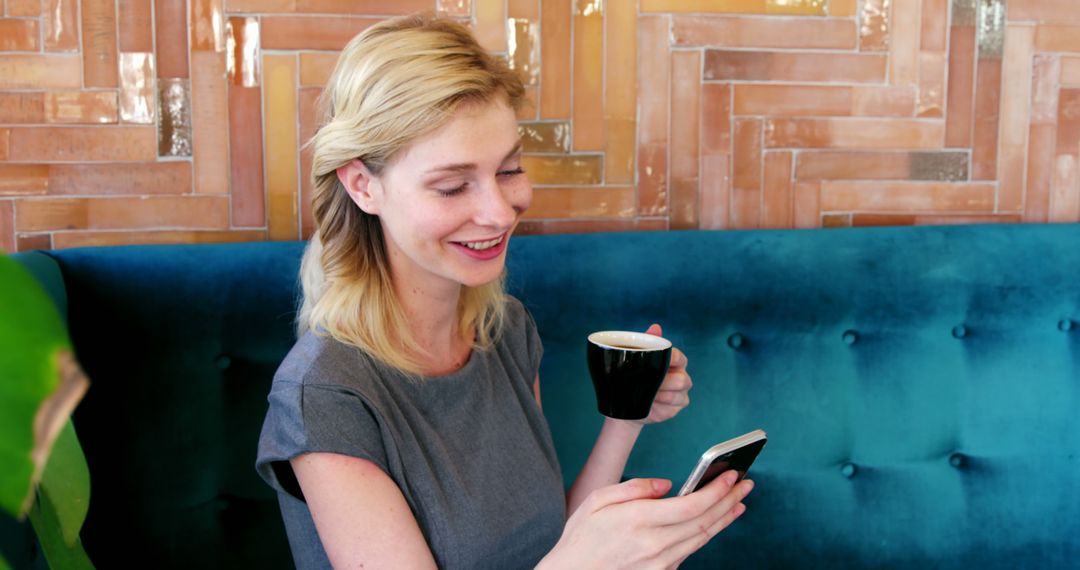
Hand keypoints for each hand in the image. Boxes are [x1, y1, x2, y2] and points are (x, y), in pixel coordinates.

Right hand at [540, 470, 753, 569]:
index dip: (715, 490)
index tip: (732, 476)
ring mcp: (659, 563)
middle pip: (704, 522)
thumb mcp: (597, 500)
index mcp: (638, 521)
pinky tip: (716, 522)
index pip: (690, 505)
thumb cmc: (581, 537)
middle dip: (729, 500)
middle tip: (746, 484)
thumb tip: (668, 485)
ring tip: (739, 502)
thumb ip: (634, 487)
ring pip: (702, 538)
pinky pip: (690, 551)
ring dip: (724, 518)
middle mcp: (653, 545)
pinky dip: (707, 534)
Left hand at [640, 324, 690, 424]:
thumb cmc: (633, 377)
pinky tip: (649, 402)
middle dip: (664, 382)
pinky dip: (660, 404)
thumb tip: (656, 327)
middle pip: (682, 379)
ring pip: (677, 395)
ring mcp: (681, 392)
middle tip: (646, 382)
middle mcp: (681, 375)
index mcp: (674, 360)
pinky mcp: (677, 406)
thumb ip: (646, 342)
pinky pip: (673, 405)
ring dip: (660, 393)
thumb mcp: (635, 358)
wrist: (625, 404)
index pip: (678, 358)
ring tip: (645, 392)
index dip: (671, 360)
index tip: (656, 362)